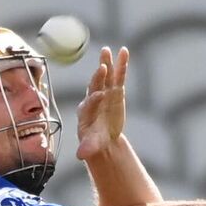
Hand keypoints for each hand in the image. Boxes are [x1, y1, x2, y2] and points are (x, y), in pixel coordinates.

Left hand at [76, 46, 128, 160]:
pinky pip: (118, 76)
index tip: (99, 96)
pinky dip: (121, 64)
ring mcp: (105, 93)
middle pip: (94, 86)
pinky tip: (124, 52)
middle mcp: (93, 98)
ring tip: (107, 50)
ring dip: (106, 63)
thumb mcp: (91, 146)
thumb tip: (81, 155)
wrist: (102, 137)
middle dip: (98, 77)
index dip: (93, 99)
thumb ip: (87, 148)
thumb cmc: (94, 141)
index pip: (89, 103)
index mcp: (85, 111)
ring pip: (105, 77)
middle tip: (102, 68)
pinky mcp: (115, 90)